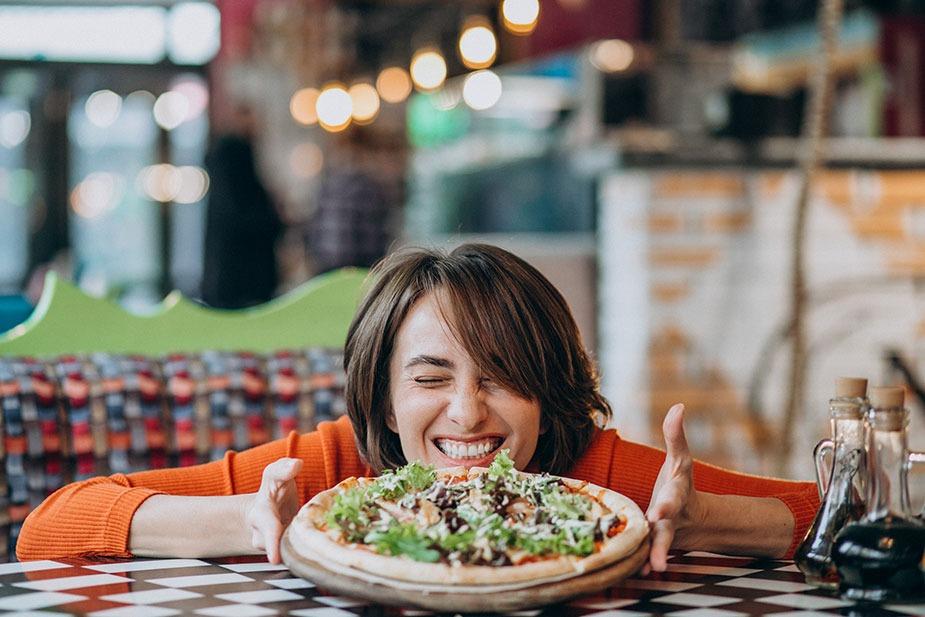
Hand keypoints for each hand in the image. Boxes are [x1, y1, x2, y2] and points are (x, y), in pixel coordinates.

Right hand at [245, 457, 302, 562]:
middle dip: (292, 547)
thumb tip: (296, 464)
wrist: (268, 509)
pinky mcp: (285, 555)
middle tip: (310, 539)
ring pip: (289, 554)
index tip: (275, 558)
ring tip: (312, 535)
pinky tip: (315, 543)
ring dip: (302, 548)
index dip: (271, 543)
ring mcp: (273, 550)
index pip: (266, 528)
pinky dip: (307, 551)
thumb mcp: (275, 475)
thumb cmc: (273, 490)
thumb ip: (283, 468)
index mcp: (261, 515)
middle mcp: (262, 537)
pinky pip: (296, 557)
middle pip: (279, 548)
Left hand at [643, 403, 701, 573]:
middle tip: (657, 558)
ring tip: (650, 572)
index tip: (659, 510)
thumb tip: (678, 405)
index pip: (671, 500)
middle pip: (665, 531)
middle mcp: (669, 518)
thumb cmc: (678, 483)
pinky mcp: (652, 545)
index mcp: (674, 496)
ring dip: (652, 559)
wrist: (690, 516)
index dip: (665, 506)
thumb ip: (675, 435)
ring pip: (657, 549)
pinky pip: (647, 557)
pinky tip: (634, 575)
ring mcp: (662, 534)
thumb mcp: (679, 460)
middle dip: (660, 543)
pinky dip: (642, 566)